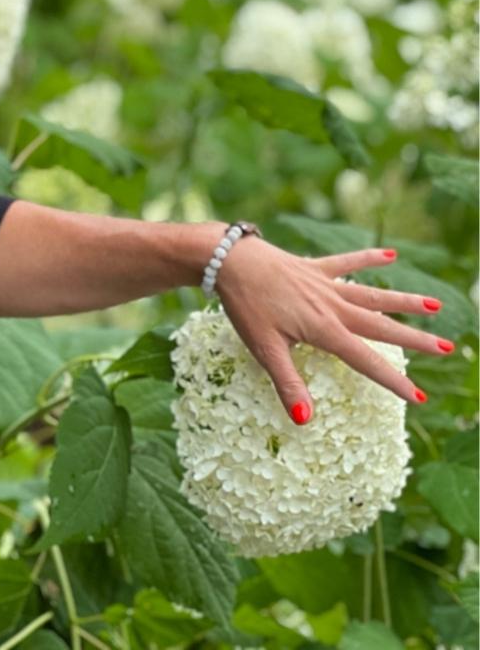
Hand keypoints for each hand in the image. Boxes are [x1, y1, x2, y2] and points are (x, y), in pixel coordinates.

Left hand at [212, 235, 448, 423]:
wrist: (228, 260)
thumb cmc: (244, 305)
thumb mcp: (263, 348)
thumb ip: (288, 384)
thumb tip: (305, 421)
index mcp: (324, 330)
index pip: (366, 361)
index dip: (393, 381)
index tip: (421, 397)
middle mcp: (332, 306)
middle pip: (380, 325)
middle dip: (414, 338)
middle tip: (449, 348)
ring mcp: (324, 284)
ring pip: (372, 294)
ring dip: (403, 300)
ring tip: (434, 305)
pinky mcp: (312, 267)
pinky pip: (346, 262)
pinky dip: (367, 258)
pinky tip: (391, 255)